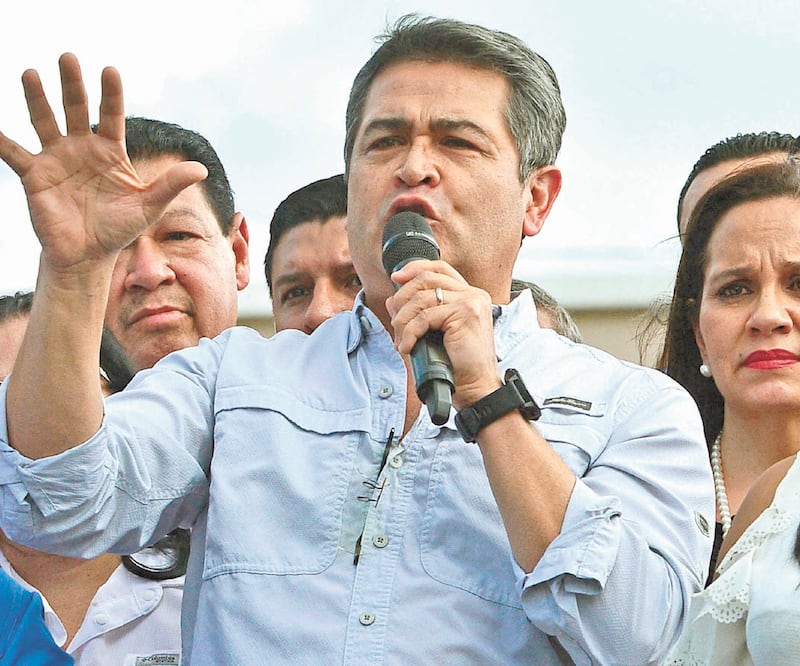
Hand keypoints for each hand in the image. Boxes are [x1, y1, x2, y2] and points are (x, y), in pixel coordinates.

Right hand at [0, 53, 206, 274]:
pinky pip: (14, 153)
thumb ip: (171, 184)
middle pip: (76, 109)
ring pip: (44, 121)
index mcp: (110, 152)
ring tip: (31, 73)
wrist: (89, 255)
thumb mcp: (149, 205)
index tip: (111, 70)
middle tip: (68, 57)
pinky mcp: (35, 175)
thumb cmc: (120, 228)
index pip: (111, 116)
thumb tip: (201, 169)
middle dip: (72, 85)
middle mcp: (81, 148)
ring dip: (37, 99)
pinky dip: (1, 139)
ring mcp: (56, 159)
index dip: (111, 95)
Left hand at [386, 259, 501, 408]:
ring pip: (421, 298)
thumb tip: (392, 300)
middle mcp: (473, 294)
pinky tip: (408, 347)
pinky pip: (424, 317)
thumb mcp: (434, 333)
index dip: (415, 268)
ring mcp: (471, 302)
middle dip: (402, 300)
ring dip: (403, 320)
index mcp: (469, 295)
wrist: (476, 387)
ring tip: (402, 340)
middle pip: (426, 278)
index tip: (396, 278)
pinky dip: (410, 333)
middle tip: (396, 324)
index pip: (439, 268)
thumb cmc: (458, 364)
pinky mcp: (466, 314)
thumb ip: (417, 313)